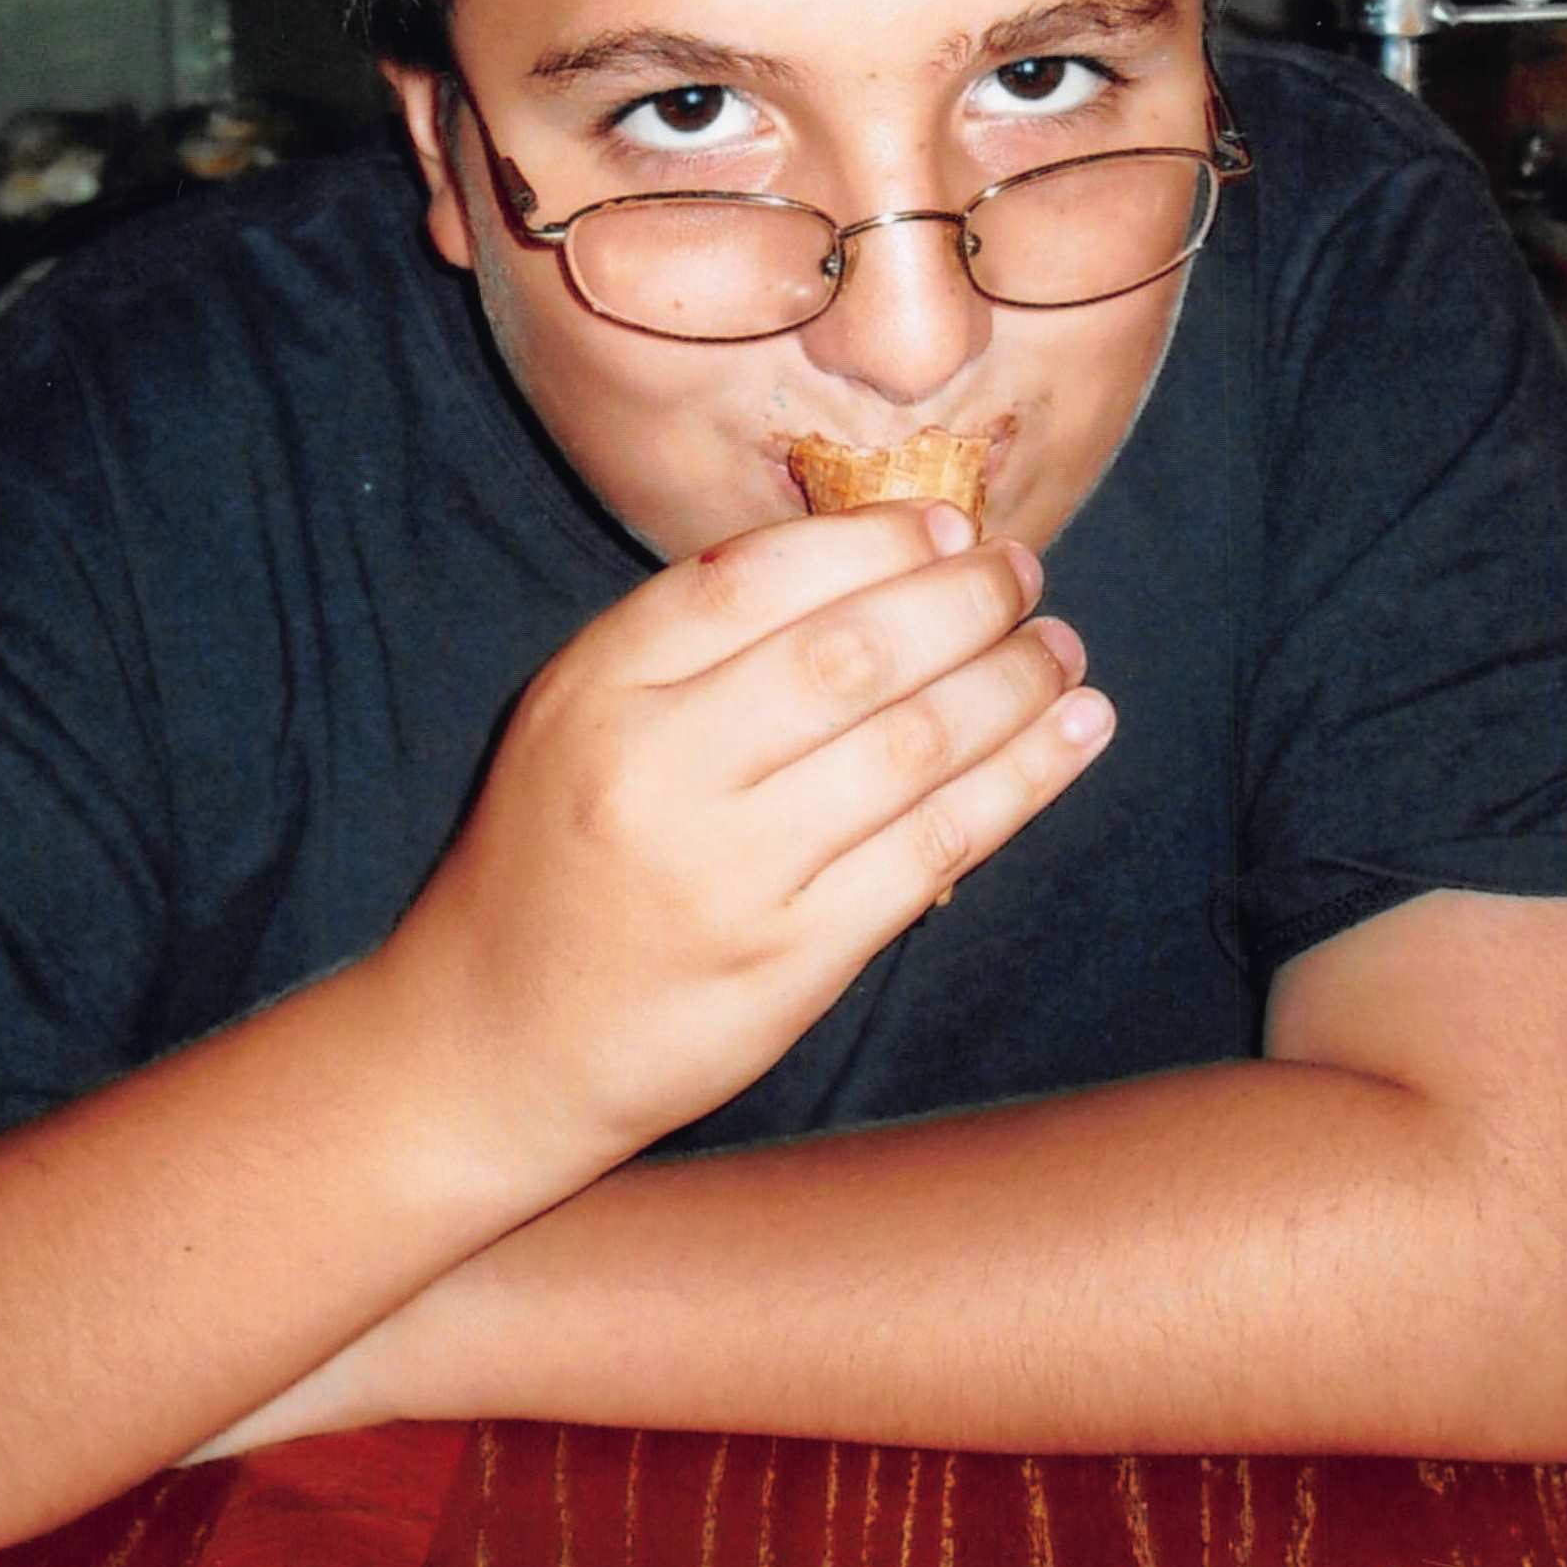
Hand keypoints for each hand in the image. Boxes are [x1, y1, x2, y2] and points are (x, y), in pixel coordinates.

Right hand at [378, 501, 1113, 1174]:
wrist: (491, 1043)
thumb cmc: (553, 859)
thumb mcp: (576, 718)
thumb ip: (691, 641)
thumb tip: (873, 555)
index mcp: (601, 689)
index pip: (758, 575)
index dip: (874, 541)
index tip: (951, 524)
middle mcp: (660, 769)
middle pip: (851, 653)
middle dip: (963, 600)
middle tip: (1024, 575)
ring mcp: (731, 873)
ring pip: (912, 747)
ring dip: (1011, 685)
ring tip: (1060, 650)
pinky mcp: (791, 962)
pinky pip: (935, 849)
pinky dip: (1023, 780)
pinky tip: (1076, 732)